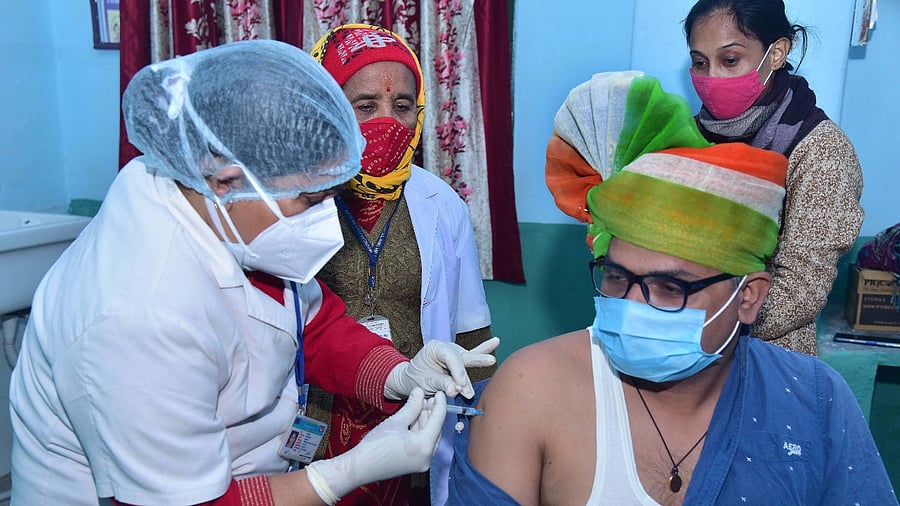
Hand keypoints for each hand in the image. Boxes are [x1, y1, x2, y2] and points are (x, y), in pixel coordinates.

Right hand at [304, 388, 445, 503]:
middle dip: (431, 413)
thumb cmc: (376, 445)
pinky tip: (414, 420)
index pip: (438, 420)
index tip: (439, 393)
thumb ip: (412, 406)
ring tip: (420, 406)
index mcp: (424, 446)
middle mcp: (427, 457)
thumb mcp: (396, 421)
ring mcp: (421, 463)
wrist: (361, 467)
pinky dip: (420, 432)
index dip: (440, 404)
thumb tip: (420, 392)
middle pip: (435, 430)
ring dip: (425, 422)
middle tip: (427, 398)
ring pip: (429, 437)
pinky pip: (422, 445)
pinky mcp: (415, 465)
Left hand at [384, 337, 499, 399]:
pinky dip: (484, 350)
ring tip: (471, 388)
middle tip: (475, 375)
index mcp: (435, 348)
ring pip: (467, 363)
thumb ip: (441, 383)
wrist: (412, 379)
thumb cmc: (416, 378)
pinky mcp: (461, 360)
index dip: (456, 371)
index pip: (449, 357)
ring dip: (468, 378)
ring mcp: (455, 353)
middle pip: (460, 359)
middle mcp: (447, 347)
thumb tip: (456, 389)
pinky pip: (473, 355)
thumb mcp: (425, 381)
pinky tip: (496, 342)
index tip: (460, 385)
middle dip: (465, 373)